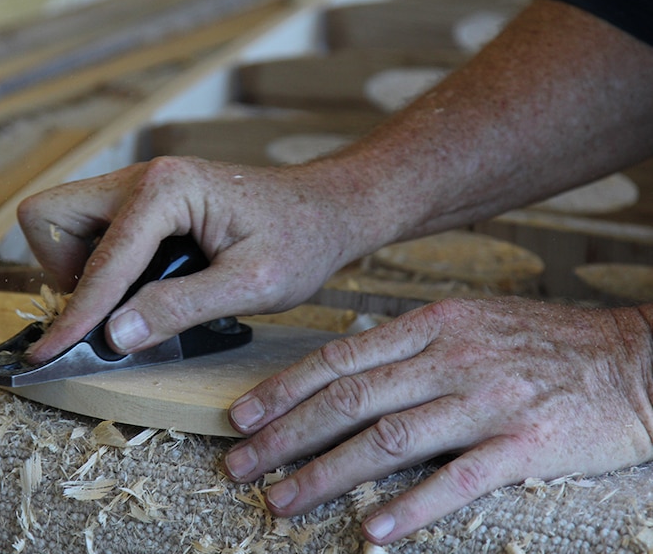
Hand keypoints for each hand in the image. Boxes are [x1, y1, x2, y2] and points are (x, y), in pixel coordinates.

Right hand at [17, 156, 369, 361]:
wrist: (325, 211)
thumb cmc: (299, 239)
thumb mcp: (251, 284)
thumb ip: (182, 306)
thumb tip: (116, 334)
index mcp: (167, 189)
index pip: (101, 261)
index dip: (77, 315)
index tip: (48, 355)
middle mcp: (143, 177)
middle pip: (52, 216)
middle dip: (63, 271)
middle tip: (109, 309)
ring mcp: (141, 186)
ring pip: (66, 222)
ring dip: (80, 268)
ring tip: (136, 299)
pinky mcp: (146, 203)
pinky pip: (93, 230)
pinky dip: (101, 264)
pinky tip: (147, 287)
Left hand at [223, 297, 652, 544]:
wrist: (635, 361)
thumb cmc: (547, 343)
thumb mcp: (471, 322)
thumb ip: (411, 343)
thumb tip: (347, 367)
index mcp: (433, 326)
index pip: (339, 359)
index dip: (284, 389)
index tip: (242, 415)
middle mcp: (451, 358)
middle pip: (349, 400)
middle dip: (285, 435)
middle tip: (240, 464)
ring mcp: (486, 400)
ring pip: (388, 441)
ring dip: (326, 475)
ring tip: (283, 501)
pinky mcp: (525, 445)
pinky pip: (456, 481)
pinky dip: (409, 509)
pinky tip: (371, 531)